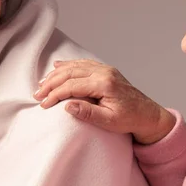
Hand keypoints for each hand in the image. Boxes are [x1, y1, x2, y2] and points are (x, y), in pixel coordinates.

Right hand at [34, 59, 174, 144]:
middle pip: (70, 73)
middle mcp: (104, 72)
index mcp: (104, 84)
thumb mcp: (109, 121)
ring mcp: (105, 69)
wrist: (148, 115)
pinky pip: (83, 64)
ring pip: (74, 66)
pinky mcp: (106, 71)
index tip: (43, 104)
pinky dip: (68, 65)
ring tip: (42, 83)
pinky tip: (58, 66)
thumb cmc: (130, 120)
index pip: (72, 85)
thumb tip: (67, 105)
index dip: (54, 94)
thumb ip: (88, 113)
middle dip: (51, 83)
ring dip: (56, 74)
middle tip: (37, 94)